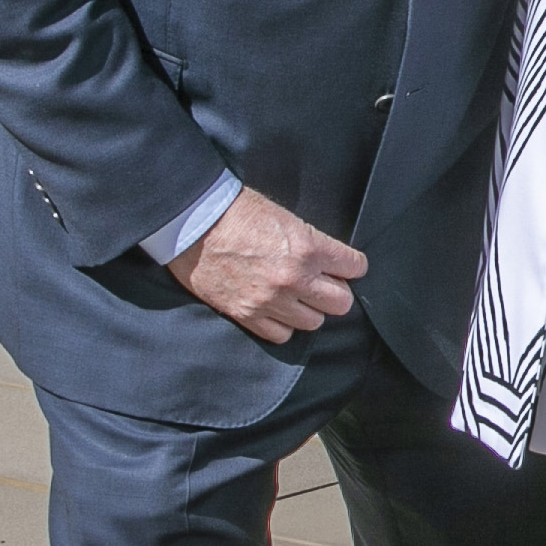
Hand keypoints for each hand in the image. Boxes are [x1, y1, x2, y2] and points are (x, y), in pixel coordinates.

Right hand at [168, 185, 366, 345]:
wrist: (191, 221)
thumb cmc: (235, 210)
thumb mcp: (283, 215)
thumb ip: (309, 241)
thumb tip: (329, 259)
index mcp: (307, 247)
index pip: (354, 267)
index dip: (352, 266)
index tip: (346, 266)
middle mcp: (293, 278)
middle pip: (340, 303)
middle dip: (336, 291)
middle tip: (323, 282)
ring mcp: (270, 300)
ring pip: (313, 322)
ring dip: (309, 309)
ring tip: (297, 296)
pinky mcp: (246, 315)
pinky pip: (281, 335)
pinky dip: (283, 324)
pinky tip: (278, 309)